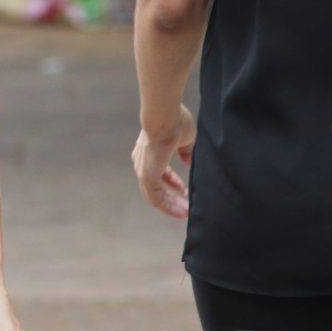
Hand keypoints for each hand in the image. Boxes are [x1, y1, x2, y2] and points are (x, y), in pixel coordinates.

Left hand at [132, 104, 195, 219]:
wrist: (165, 118)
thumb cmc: (175, 123)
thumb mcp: (185, 139)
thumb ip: (185, 152)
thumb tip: (188, 161)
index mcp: (149, 152)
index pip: (159, 172)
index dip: (172, 182)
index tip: (183, 189)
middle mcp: (143, 163)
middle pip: (156, 188)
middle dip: (172, 198)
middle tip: (185, 208)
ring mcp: (143, 170)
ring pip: (156, 196)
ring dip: (171, 206)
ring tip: (186, 213)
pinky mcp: (147, 177)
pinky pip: (156, 199)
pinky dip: (168, 207)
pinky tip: (181, 212)